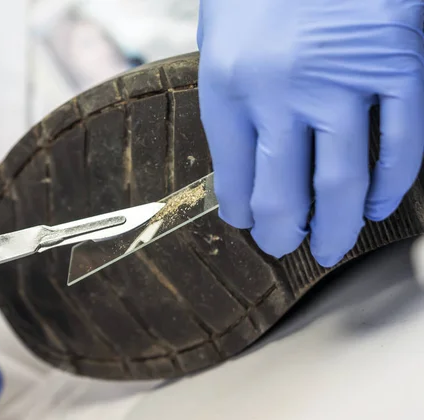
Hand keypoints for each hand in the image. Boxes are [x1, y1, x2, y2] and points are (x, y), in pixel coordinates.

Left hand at [197, 0, 423, 265]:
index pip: (232, 175)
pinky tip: (375, 206)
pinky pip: (399, 144)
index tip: (248, 223)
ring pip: (339, 183)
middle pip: (282, 191)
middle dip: (282, 231)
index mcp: (227, 84)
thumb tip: (245, 167)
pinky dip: (389, 184)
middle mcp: (280, 91)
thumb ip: (234, 102)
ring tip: (326, 248)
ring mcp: (342, 81)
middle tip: (284, 248)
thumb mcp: (223, 41)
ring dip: (334, 226)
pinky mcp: (399, 64)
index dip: (241, 210)